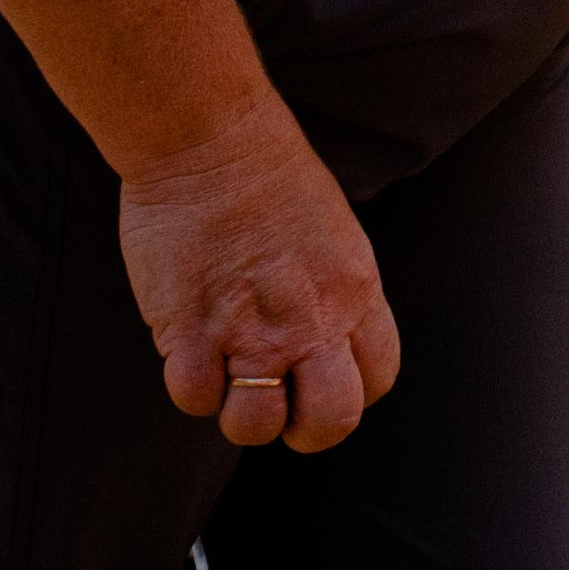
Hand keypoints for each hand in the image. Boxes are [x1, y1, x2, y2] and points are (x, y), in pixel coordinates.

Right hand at [119, 91, 400, 453]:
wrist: (211, 139)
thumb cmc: (270, 179)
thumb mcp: (335, 236)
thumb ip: (336, 296)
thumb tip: (326, 344)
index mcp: (356, 293)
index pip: (379, 381)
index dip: (351, 394)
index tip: (321, 379)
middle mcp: (313, 322)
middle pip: (332, 423)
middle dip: (306, 430)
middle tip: (280, 405)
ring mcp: (251, 332)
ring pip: (256, 426)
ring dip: (239, 411)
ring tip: (227, 370)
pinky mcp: (192, 331)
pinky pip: (194, 398)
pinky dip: (190, 382)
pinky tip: (189, 345)